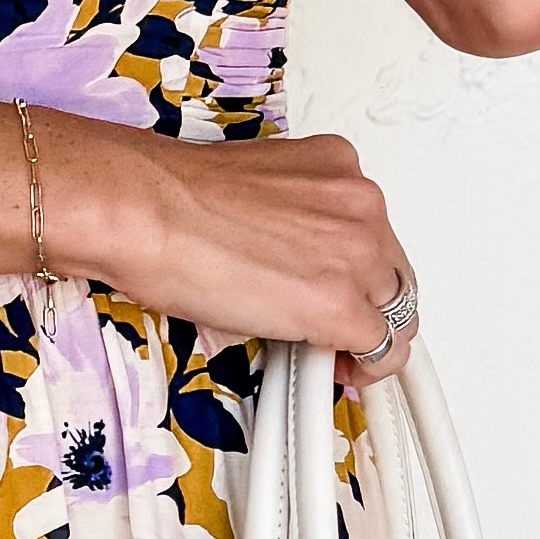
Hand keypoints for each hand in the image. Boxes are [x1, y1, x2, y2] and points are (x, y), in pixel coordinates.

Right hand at [62, 123, 419, 364]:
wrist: (144, 210)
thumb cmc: (170, 200)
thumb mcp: (255, 192)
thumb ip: (290, 222)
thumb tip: (290, 262)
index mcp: (337, 166)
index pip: (375, 233)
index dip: (357, 275)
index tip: (338, 291)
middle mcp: (357, 202)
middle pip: (393, 274)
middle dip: (366, 306)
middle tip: (333, 330)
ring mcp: (355, 253)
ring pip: (395, 313)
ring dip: (364, 335)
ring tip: (326, 350)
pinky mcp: (339, 305)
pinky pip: (381, 351)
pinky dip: (362, 369)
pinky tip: (333, 371)